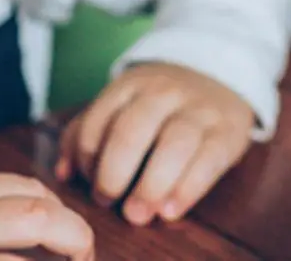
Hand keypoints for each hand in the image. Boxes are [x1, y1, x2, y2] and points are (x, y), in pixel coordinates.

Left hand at [54, 62, 254, 226]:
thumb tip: (63, 173)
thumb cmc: (159, 103)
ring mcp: (198, 109)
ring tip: (137, 214)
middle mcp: (164, 92)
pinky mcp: (227, 131)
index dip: (88, 158)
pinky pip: (207, 160)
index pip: (99, 120)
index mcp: (130, 85)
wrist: (218, 76)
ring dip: (151, 185)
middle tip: (107, 201)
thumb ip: (87, 133)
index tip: (89, 185)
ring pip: (174, 144)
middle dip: (114, 172)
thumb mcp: (122, 103)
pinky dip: (187, 189)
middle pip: (133, 130)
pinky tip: (170, 210)